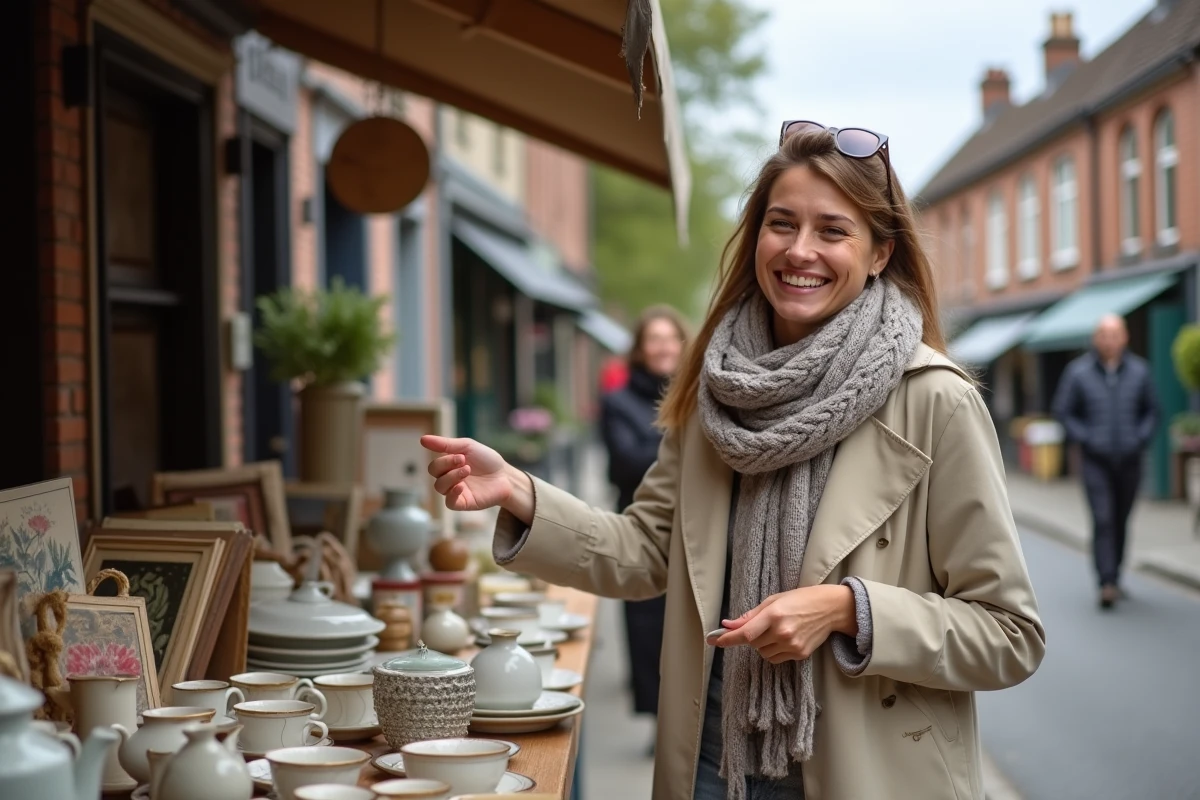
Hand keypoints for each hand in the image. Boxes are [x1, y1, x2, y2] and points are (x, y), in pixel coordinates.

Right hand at [421, 435, 514, 511]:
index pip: (434, 465)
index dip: (444, 460)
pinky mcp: (464, 503)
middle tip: (463, 461)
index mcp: (448, 465)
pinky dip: (452, 494)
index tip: (461, 455)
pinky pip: (449, 502)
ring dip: (451, 477)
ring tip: (467, 471)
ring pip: (440, 487)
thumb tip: (422, 439)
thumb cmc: (487, 460)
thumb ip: (445, 444)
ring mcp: (455, 491)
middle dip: (446, 465)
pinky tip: (461, 486)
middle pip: (434, 474)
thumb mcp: (467, 446)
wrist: (505, 475)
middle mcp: (449, 478)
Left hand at [707, 585, 855, 664]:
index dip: (727, 639)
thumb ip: (750, 615)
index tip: (713, 640)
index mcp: (774, 614)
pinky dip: (774, 651)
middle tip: (764, 625)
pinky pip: (776, 658)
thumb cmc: (801, 599)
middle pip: (753, 644)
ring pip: (763, 653)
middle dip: (752, 637)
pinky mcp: (800, 655)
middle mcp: (782, 632)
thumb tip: (728, 624)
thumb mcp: (774, 600)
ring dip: (763, 645)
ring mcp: (792, 645)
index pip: (745, 633)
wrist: (831, 609)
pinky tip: (785, 638)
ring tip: (778, 630)